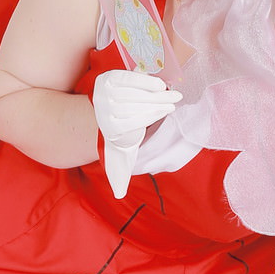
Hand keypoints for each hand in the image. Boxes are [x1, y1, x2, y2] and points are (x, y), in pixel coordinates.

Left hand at [92, 70, 182, 197]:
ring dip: (154, 91)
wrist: (98, 119)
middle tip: (177, 99)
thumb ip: (121, 176)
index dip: (154, 113)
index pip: (135, 120)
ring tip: (169, 92)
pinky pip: (127, 78)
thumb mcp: (117, 161)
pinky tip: (157, 83)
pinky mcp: (107, 80)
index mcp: (111, 130)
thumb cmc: (118, 140)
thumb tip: (119, 195)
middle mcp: (104, 112)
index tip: (170, 109)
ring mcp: (104, 95)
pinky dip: (142, 79)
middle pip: (136, 104)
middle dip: (159, 101)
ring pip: (133, 92)